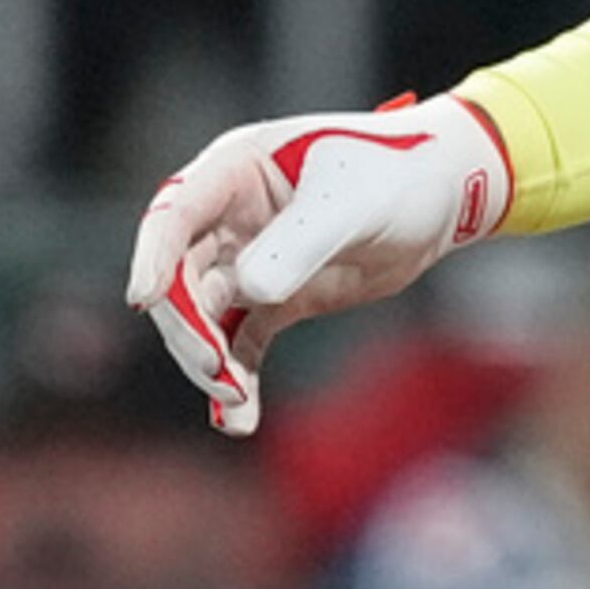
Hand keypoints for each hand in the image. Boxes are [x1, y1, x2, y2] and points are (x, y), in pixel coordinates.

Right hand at [125, 91, 511, 435]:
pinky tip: (241, 419)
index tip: (144, 298)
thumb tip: (250, 290)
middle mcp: (230, 215)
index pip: (174, 213)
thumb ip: (301, 243)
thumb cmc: (399, 172)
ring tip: (234, 401)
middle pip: (180, 276)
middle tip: (215, 370)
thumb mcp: (352, 203)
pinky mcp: (276, 298)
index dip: (153, 254)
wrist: (444, 196)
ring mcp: (249, 258)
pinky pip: (240, 343)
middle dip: (188, 327)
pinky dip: (239, 379)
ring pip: (204, 317)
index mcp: (236, 169)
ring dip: (209, 362)